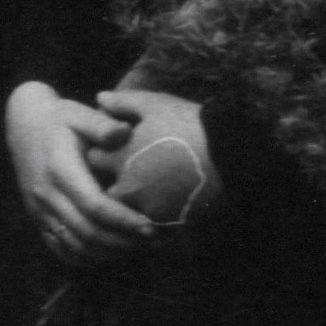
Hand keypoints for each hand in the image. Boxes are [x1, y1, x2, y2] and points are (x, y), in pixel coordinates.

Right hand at [5, 79, 154, 263]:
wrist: (24, 126)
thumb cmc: (60, 119)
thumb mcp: (79, 113)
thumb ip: (101, 124)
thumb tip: (124, 132)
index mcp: (59, 169)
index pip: (93, 205)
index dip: (123, 220)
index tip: (151, 226)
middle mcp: (46, 195)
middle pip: (87, 232)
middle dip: (123, 242)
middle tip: (154, 242)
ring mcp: (39, 211)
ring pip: (75, 246)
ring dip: (109, 254)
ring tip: (139, 249)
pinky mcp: (37, 220)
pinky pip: (60, 250)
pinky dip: (87, 259)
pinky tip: (111, 255)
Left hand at [93, 85, 218, 222]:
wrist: (230, 153)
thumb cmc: (191, 124)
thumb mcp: (156, 105)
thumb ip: (123, 102)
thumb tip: (99, 97)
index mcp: (120, 156)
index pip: (94, 159)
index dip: (103, 153)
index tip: (115, 150)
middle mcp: (127, 186)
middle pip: (107, 191)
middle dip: (115, 184)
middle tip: (132, 176)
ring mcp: (147, 209)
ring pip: (127, 213)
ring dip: (132, 205)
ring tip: (151, 194)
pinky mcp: (168, 225)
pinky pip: (150, 229)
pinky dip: (152, 221)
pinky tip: (166, 207)